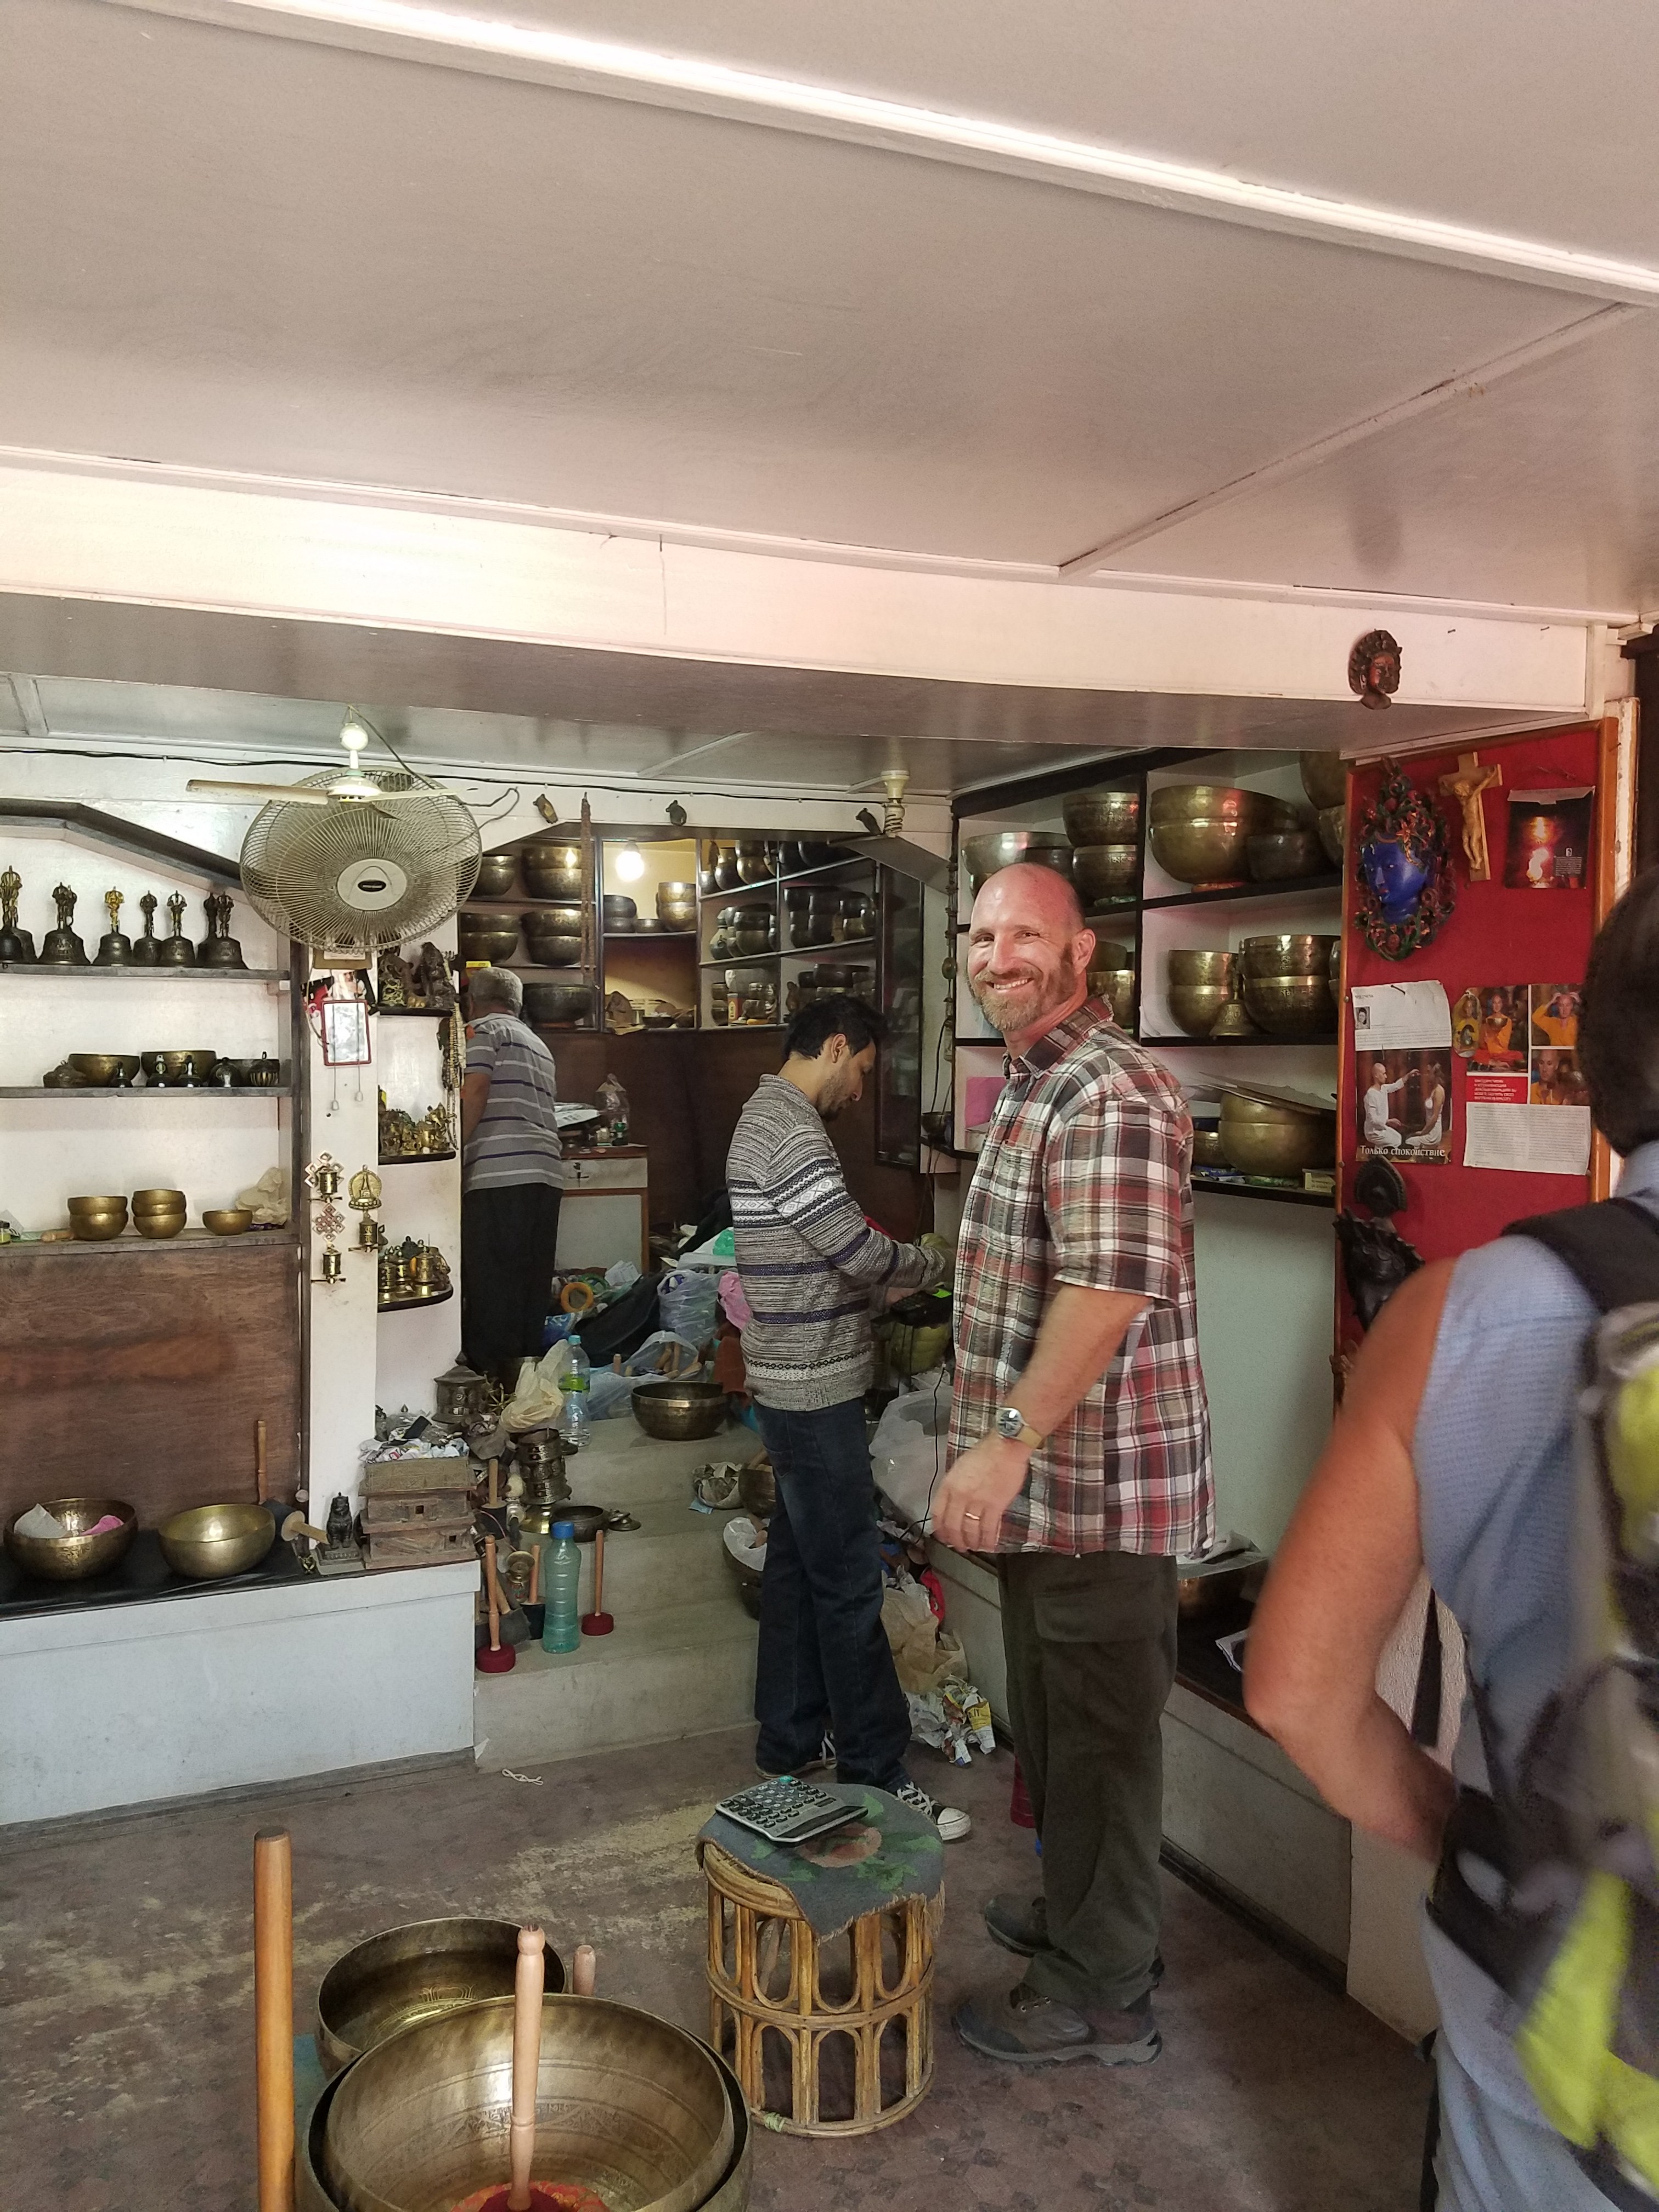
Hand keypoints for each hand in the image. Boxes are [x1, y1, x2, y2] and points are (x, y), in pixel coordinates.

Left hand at [931, 1433, 1030, 1552]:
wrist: (1005, 1448)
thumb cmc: (985, 1453)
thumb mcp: (960, 1467)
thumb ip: (954, 1486)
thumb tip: (953, 1502)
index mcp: (949, 1485)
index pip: (938, 1513)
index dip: (939, 1529)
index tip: (942, 1536)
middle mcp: (960, 1496)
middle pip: (953, 1526)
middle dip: (955, 1541)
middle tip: (958, 1547)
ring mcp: (977, 1502)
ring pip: (970, 1530)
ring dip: (971, 1543)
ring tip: (973, 1547)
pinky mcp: (995, 1506)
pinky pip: (988, 1529)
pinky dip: (987, 1540)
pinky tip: (988, 1545)